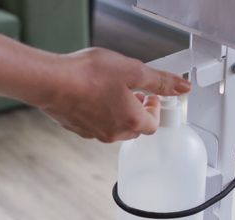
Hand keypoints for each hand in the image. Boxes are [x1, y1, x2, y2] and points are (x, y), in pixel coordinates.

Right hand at [35, 48, 190, 142]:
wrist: (52, 83)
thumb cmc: (89, 76)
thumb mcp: (132, 70)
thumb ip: (159, 80)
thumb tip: (183, 87)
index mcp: (131, 120)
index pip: (153, 124)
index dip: (155, 108)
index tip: (151, 95)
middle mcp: (114, 132)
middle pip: (135, 128)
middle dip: (138, 111)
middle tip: (133, 93)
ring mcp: (94, 133)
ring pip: (114, 127)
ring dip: (118, 113)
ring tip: (111, 91)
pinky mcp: (77, 128)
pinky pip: (95, 125)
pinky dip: (99, 114)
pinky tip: (91, 95)